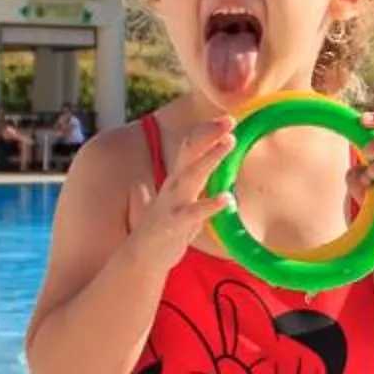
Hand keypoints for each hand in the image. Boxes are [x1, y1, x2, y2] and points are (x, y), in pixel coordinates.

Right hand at [131, 113, 237, 258]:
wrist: (143, 255)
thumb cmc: (170, 224)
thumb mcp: (185, 196)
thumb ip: (199, 178)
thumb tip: (218, 162)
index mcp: (179, 177)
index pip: (192, 146)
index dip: (209, 131)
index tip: (227, 118)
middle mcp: (175, 185)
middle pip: (191, 151)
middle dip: (209, 134)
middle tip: (229, 119)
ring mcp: (174, 203)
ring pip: (192, 175)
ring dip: (211, 157)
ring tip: (230, 141)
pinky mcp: (175, 224)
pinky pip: (194, 212)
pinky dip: (210, 204)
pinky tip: (227, 198)